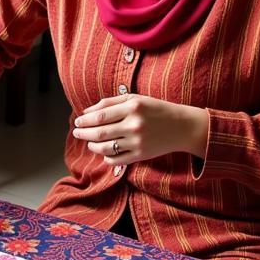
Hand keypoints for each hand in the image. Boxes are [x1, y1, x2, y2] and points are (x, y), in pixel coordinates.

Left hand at [72, 93, 208, 165]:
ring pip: (105, 148)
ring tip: (89, 142)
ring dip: (92, 146)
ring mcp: (138, 142)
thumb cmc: (156, 109)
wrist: (183, 126)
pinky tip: (103, 152)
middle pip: (100, 132)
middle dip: (84, 133)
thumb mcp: (136, 99)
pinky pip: (116, 160)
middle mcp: (135, 125)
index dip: (85, 120)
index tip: (77, 122)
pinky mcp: (141, 155)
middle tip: (77, 132)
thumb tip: (86, 111)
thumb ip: (110, 102)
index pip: (100, 116)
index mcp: (133, 107)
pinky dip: (106, 157)